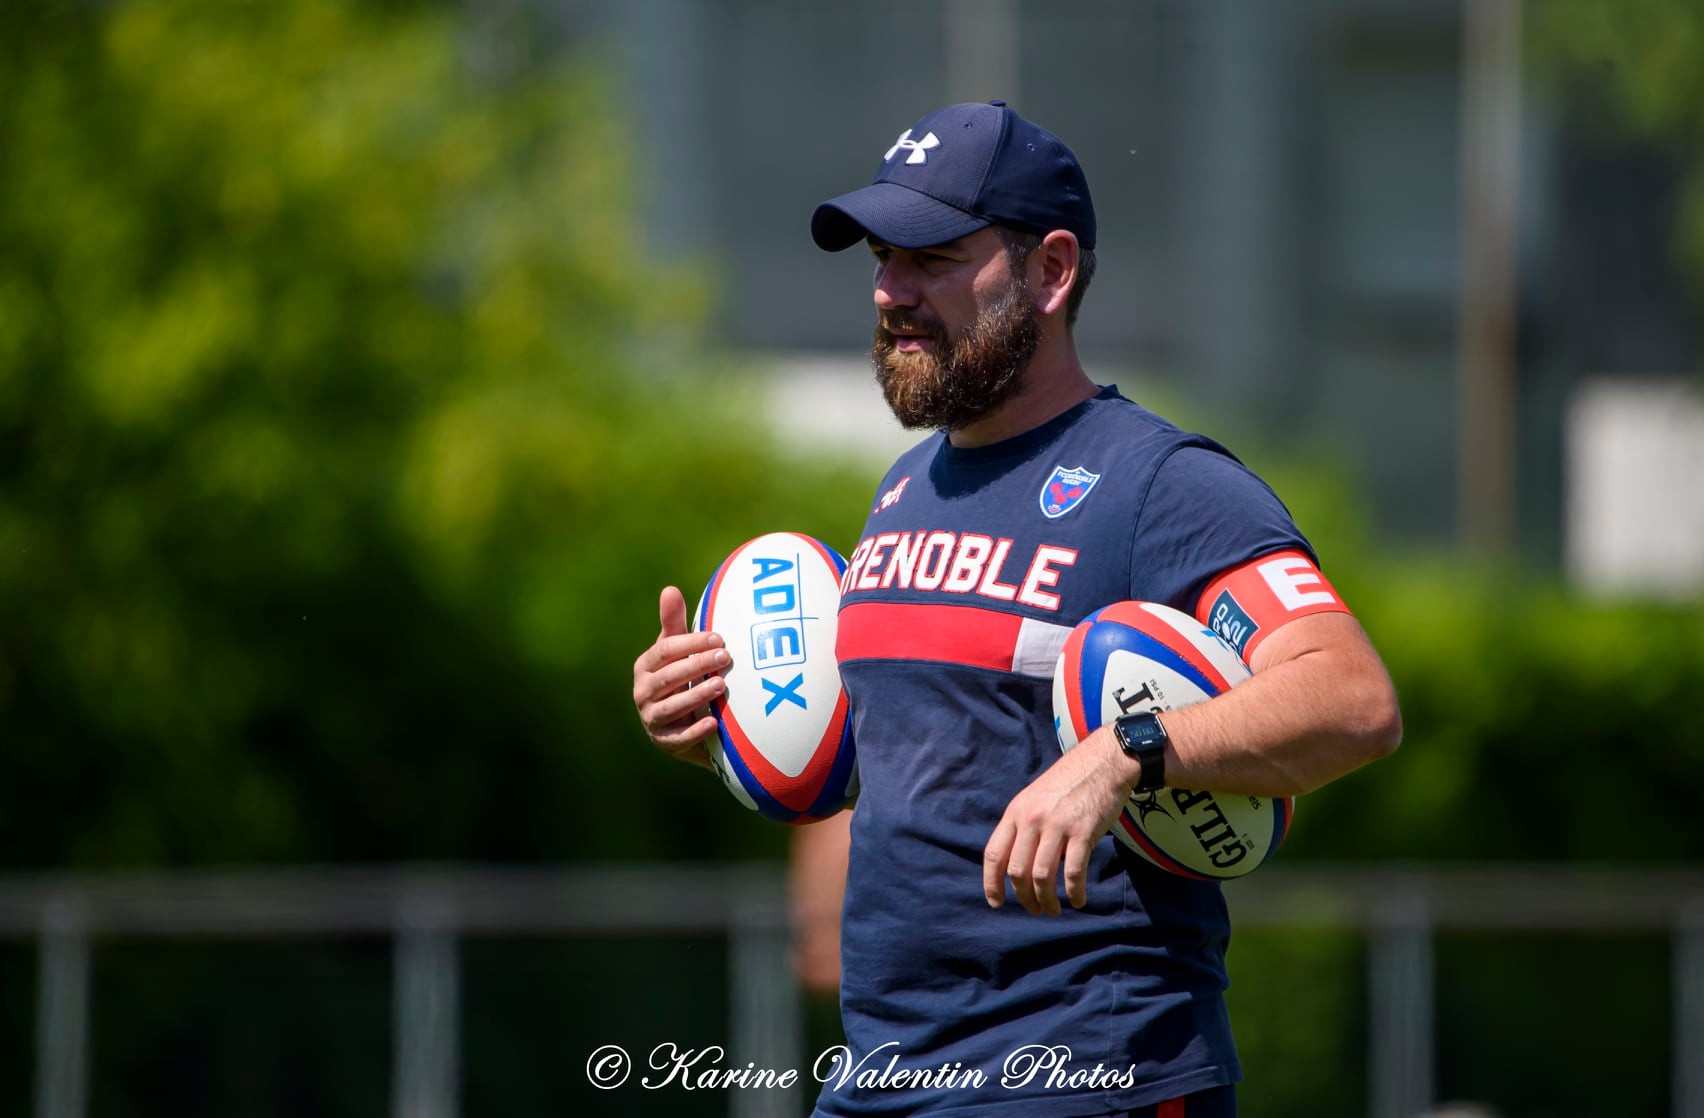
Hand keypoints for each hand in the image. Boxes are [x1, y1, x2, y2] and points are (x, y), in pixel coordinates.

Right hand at [632, 586, 729, 768]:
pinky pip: (678, 737)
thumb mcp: (676, 651)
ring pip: (672, 707)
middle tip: (726, 658)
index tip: (718, 638)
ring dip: (696, 695)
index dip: (690, 644)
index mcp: (645, 666)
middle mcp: (643, 692)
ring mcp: (651, 718)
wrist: (678, 724)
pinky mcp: (664, 741)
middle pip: (669, 677)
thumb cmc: (678, 677)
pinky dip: (695, 732)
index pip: (665, 651)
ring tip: (721, 686)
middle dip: (697, 665)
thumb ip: (674, 623)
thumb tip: (670, 589)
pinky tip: (714, 724)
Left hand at [982, 728, 1133, 914]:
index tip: (996, 903)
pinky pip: (1073, 872)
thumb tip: (1015, 865)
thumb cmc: (1069, 784)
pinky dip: (1074, 893)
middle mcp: (1032, 818)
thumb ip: (1024, 826)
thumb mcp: (1035, 798)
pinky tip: (1079, 900)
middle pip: (1017, 871)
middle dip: (1024, 898)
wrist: (1103, 762)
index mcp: (1016, 812)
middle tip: (1035, 910)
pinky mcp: (1083, 831)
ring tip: (1053, 910)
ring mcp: (1057, 825)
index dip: (991, 883)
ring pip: (1042, 877)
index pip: (994, 854)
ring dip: (1047, 901)